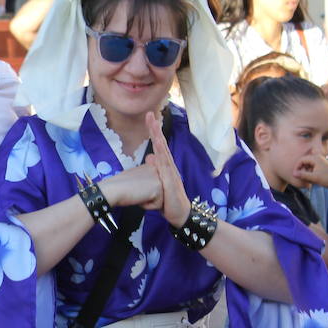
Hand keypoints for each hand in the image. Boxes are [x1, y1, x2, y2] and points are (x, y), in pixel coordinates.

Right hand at [98, 163, 162, 209]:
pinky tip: (138, 197)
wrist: (113, 189)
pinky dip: (147, 205)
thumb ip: (145, 179)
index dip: (144, 190)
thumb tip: (149, 188)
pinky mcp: (159, 188)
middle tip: (135, 190)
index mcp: (151, 166)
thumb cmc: (119, 185)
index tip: (134, 186)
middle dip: (148, 195)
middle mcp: (157, 170)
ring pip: (160, 199)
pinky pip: (157, 205)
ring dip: (147, 201)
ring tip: (137, 193)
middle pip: (159, 192)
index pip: (155, 186)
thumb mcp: (135, 177)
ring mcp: (159, 178)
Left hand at [145, 110, 190, 225]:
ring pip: (164, 152)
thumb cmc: (167, 198)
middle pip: (161, 144)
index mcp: (164, 165)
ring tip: (154, 126)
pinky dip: (163, 158)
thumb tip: (150, 157)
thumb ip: (154, 169)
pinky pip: (166, 168)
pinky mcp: (171, 183)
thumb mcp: (157, 182)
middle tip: (150, 114)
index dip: (153, 131)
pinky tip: (158, 150)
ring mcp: (171, 173)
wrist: (179, 214)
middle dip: (155, 129)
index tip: (148, 117)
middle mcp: (169, 166)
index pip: (157, 145)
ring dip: (159, 139)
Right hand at [294, 154, 327, 190]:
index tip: (295, 174)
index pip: (301, 160)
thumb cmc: (327, 179)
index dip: (296, 167)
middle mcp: (318, 157)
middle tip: (301, 176)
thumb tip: (293, 174)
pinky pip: (312, 166)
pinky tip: (312, 177)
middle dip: (301, 168)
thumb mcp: (314, 178)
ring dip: (305, 170)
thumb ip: (303, 175)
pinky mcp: (322, 164)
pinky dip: (310, 171)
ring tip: (308, 178)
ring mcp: (321, 160)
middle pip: (304, 161)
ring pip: (308, 164)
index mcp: (316, 158)